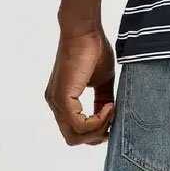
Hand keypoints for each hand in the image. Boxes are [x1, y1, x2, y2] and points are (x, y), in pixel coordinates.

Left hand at [45, 27, 115, 145]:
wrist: (84, 31)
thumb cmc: (93, 50)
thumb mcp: (102, 81)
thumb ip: (103, 100)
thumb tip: (110, 115)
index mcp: (63, 101)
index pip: (75, 131)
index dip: (96, 131)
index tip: (113, 116)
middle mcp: (56, 104)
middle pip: (74, 139)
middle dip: (97, 135)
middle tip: (113, 120)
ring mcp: (57, 103)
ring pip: (75, 136)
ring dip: (98, 128)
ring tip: (111, 110)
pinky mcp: (62, 99)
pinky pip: (80, 124)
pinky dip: (97, 120)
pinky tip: (108, 106)